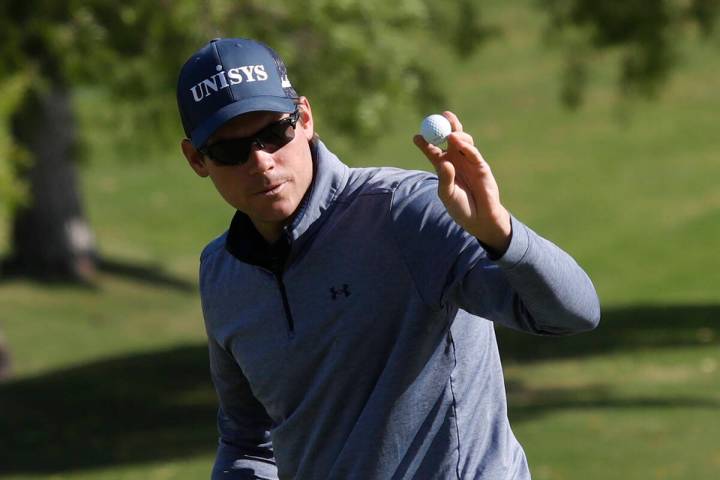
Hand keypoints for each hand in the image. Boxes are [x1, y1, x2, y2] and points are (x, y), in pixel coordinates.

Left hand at [413, 111, 511, 253]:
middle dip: (446, 125)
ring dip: (457, 134)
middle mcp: (456, 161)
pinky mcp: (481, 166)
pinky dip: (466, 146)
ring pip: (463, 141)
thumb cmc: (460, 208)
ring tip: (450, 136)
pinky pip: (473, 153)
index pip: (433, 151)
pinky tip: (459, 142)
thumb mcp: (447, 195)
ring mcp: (469, 162)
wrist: (480, 218)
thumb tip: (444, 162)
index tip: (416, 137)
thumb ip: (445, 179)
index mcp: (443, 167)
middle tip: (442, 115)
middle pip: (450, 138)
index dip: (425, 143)